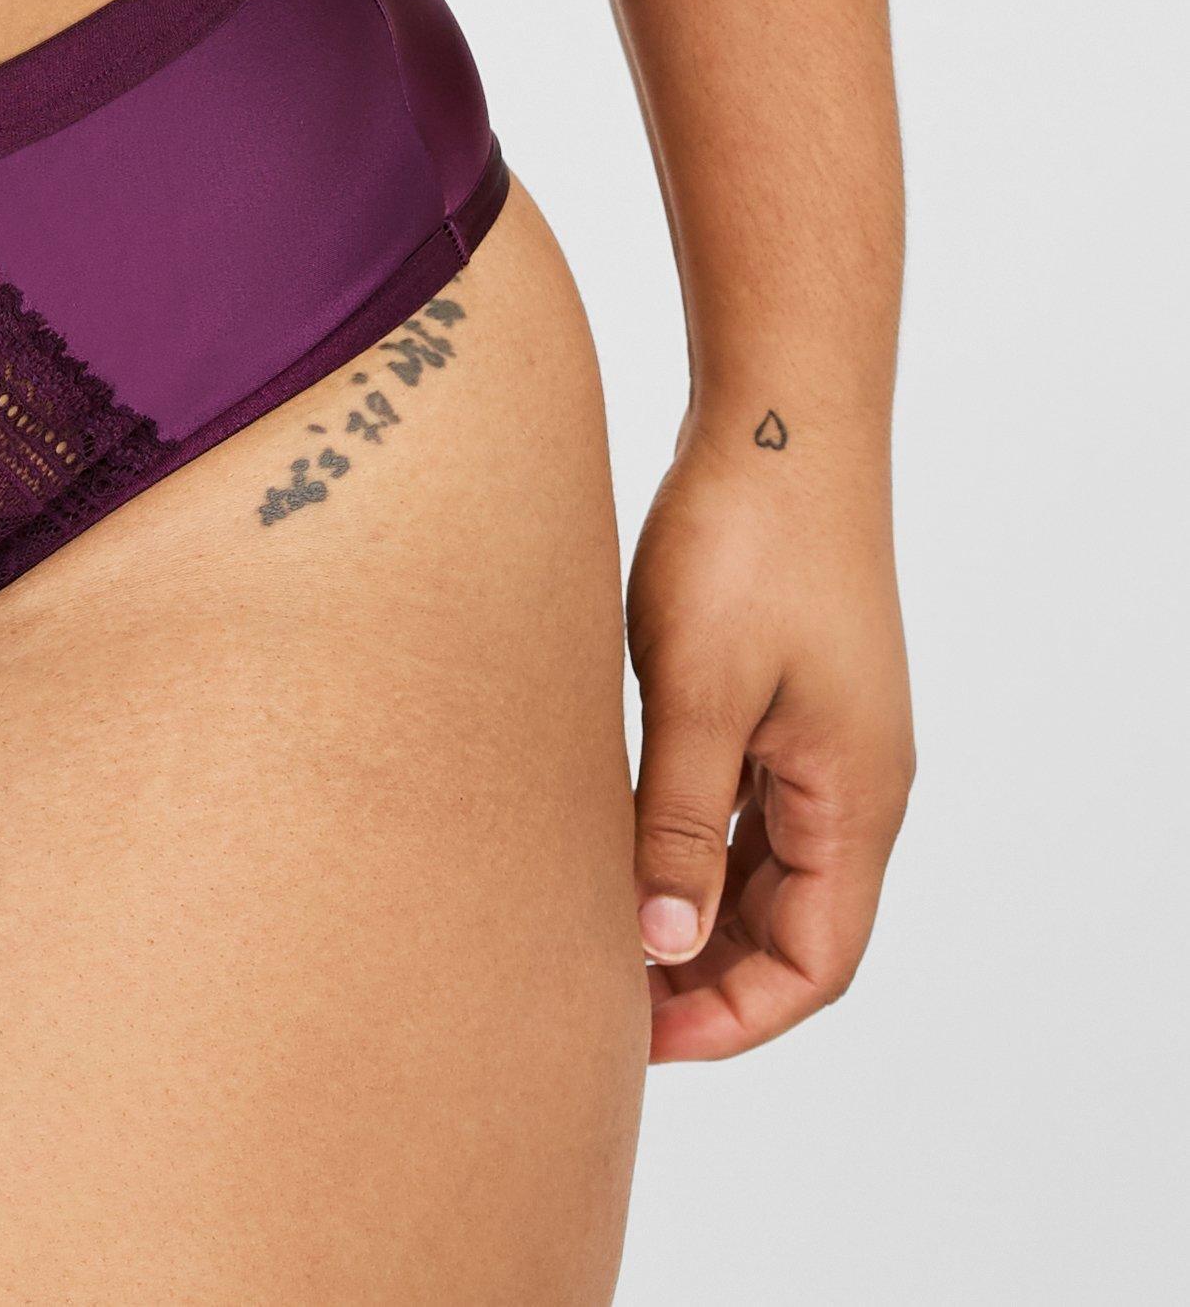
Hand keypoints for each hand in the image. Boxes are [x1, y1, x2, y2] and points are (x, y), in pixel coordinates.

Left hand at [624, 412, 912, 1060]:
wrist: (776, 418)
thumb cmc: (746, 541)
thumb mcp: (699, 691)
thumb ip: (680, 823)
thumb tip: (660, 947)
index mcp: (854, 799)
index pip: (814, 963)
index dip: (733, 1016)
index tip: (638, 1037)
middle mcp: (854, 782)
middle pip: (795, 929)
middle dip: (709, 978)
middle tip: (603, 999)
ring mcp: (825, 738)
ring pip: (769, 869)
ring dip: (699, 911)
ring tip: (601, 935)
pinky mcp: (786, 695)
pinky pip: (751, 804)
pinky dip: (696, 841)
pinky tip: (622, 842)